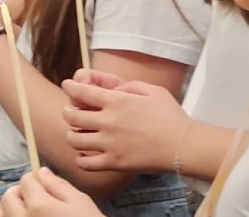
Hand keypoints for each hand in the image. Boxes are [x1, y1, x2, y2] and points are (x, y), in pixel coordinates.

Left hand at [0, 168, 101, 216]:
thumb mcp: (81, 203)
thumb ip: (59, 185)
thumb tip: (42, 172)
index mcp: (39, 206)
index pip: (26, 180)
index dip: (36, 179)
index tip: (43, 184)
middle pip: (9, 196)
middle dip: (20, 192)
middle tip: (35, 197)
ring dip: (8, 208)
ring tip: (24, 211)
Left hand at [60, 70, 186, 173]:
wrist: (182, 145)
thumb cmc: (171, 116)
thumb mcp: (152, 90)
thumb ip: (130, 85)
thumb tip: (115, 87)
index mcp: (117, 101)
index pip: (82, 91)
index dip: (70, 86)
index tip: (67, 85)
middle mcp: (108, 122)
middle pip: (72, 115)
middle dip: (67, 111)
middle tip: (69, 111)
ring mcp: (109, 144)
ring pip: (74, 139)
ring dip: (71, 134)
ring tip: (75, 133)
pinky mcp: (114, 163)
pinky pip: (85, 163)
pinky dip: (80, 159)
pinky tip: (84, 154)